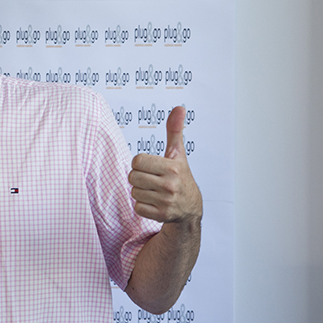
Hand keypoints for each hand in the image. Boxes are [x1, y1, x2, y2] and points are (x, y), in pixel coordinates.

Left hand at [129, 106, 202, 222]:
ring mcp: (166, 201)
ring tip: (155, 191)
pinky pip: (137, 207)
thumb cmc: (180, 176)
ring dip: (140, 192)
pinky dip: (143, 206)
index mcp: (172, 167)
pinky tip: (155, 202)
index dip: (141, 163)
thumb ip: (175, 130)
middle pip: (132, 176)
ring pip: (134, 192)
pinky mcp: (161, 215)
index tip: (152, 167)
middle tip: (152, 179)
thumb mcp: (178, 153)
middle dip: (138, 177)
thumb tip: (179, 107)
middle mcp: (170, 185)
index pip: (137, 161)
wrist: (190, 207)